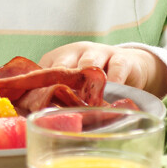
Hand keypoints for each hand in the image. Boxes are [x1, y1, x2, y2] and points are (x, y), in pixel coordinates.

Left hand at [38, 41, 166, 96]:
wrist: (129, 64)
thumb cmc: (92, 79)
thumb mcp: (74, 83)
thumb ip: (59, 95)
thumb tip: (37, 115)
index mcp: (59, 58)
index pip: (44, 70)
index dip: (41, 88)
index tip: (38, 105)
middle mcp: (76, 52)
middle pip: (63, 65)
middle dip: (60, 84)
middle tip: (58, 106)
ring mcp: (99, 53)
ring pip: (88, 64)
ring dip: (85, 84)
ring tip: (83, 104)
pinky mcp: (121, 59)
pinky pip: (116, 68)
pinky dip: (112, 81)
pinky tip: (109, 97)